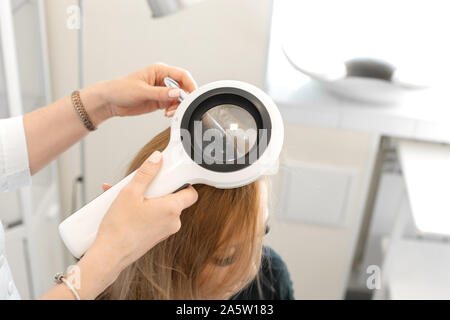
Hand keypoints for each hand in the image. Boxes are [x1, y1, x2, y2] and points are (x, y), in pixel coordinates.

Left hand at [81, 63, 196, 124]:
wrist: (110, 101)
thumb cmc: (120, 89)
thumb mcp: (142, 91)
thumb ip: (161, 93)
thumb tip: (177, 93)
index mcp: (159, 70)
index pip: (182, 75)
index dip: (190, 84)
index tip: (193, 95)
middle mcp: (163, 80)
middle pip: (183, 87)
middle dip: (183, 99)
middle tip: (179, 107)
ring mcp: (162, 91)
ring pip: (179, 98)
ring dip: (177, 107)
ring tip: (168, 113)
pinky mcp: (159, 101)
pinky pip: (172, 106)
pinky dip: (173, 111)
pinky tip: (166, 114)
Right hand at [87, 150, 197, 280]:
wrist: (109, 256)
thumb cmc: (119, 228)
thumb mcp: (130, 192)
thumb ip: (146, 173)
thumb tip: (157, 157)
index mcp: (172, 209)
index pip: (191, 192)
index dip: (183, 181)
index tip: (170, 175)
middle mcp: (173, 222)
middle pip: (173, 197)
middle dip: (157, 188)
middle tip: (140, 184)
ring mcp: (165, 231)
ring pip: (161, 207)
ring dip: (146, 199)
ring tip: (124, 195)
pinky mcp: (155, 237)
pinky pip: (154, 218)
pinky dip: (143, 210)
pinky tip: (123, 207)